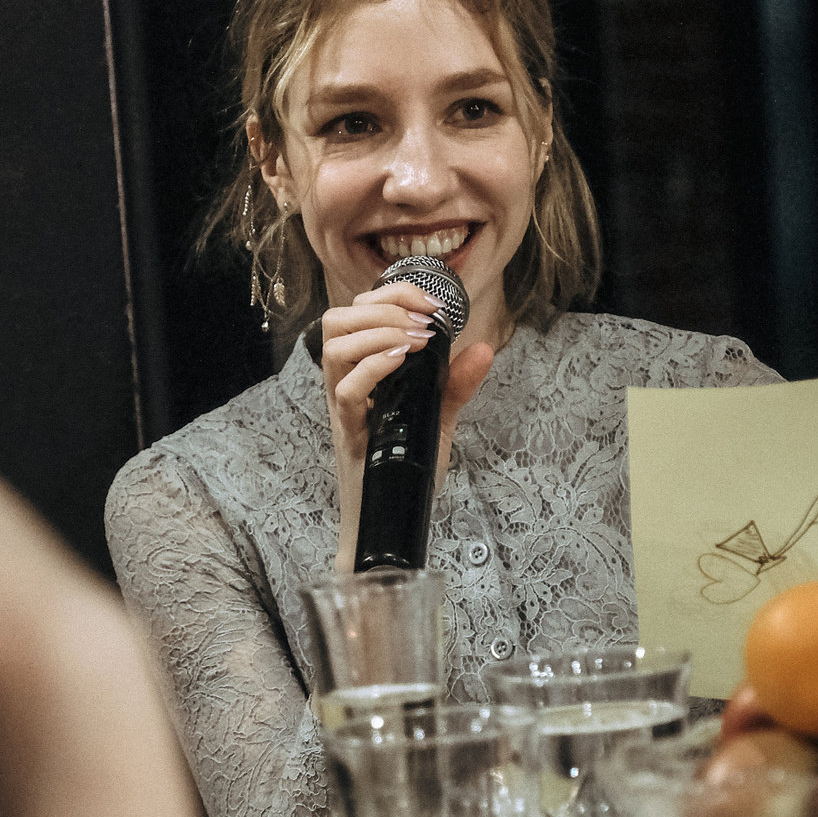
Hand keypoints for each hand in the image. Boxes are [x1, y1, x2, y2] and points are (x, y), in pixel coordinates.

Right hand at [319, 280, 496, 564]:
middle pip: (336, 321)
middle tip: (421, 321)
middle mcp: (344, 384)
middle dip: (381, 307)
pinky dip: (374, 366)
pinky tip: (402, 361)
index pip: (358, 312)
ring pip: (334, 348)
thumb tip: (483, 348)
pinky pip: (346, 390)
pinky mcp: (350, 434)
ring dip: (378, 332)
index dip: (390, 294)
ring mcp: (343, 409)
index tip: (429, 302)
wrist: (391, 522)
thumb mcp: (437, 418)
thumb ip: (457, 384)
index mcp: (360, 372)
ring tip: (414, 342)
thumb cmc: (407, 469)